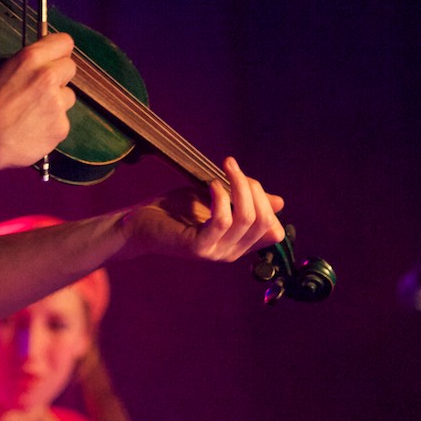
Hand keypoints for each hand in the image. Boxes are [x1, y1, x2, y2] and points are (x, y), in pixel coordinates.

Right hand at [0, 31, 75, 170]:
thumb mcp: (5, 71)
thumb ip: (30, 63)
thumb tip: (49, 61)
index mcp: (30, 58)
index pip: (64, 42)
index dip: (58, 52)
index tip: (54, 59)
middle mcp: (47, 76)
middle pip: (70, 67)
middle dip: (59, 77)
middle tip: (40, 90)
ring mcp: (57, 102)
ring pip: (68, 96)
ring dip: (56, 103)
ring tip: (31, 113)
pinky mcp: (61, 126)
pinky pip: (63, 120)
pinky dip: (52, 125)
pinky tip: (33, 129)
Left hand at [119, 156, 284, 261]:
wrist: (140, 224)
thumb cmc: (177, 211)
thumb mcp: (217, 200)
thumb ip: (244, 201)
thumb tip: (279, 202)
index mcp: (239, 244)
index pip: (274, 231)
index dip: (265, 202)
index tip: (246, 179)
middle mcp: (232, 253)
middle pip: (263, 222)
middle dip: (253, 188)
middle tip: (232, 167)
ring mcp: (217, 252)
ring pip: (246, 219)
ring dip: (239, 187)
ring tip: (224, 170)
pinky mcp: (199, 248)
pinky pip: (222, 221)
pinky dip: (220, 198)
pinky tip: (212, 184)